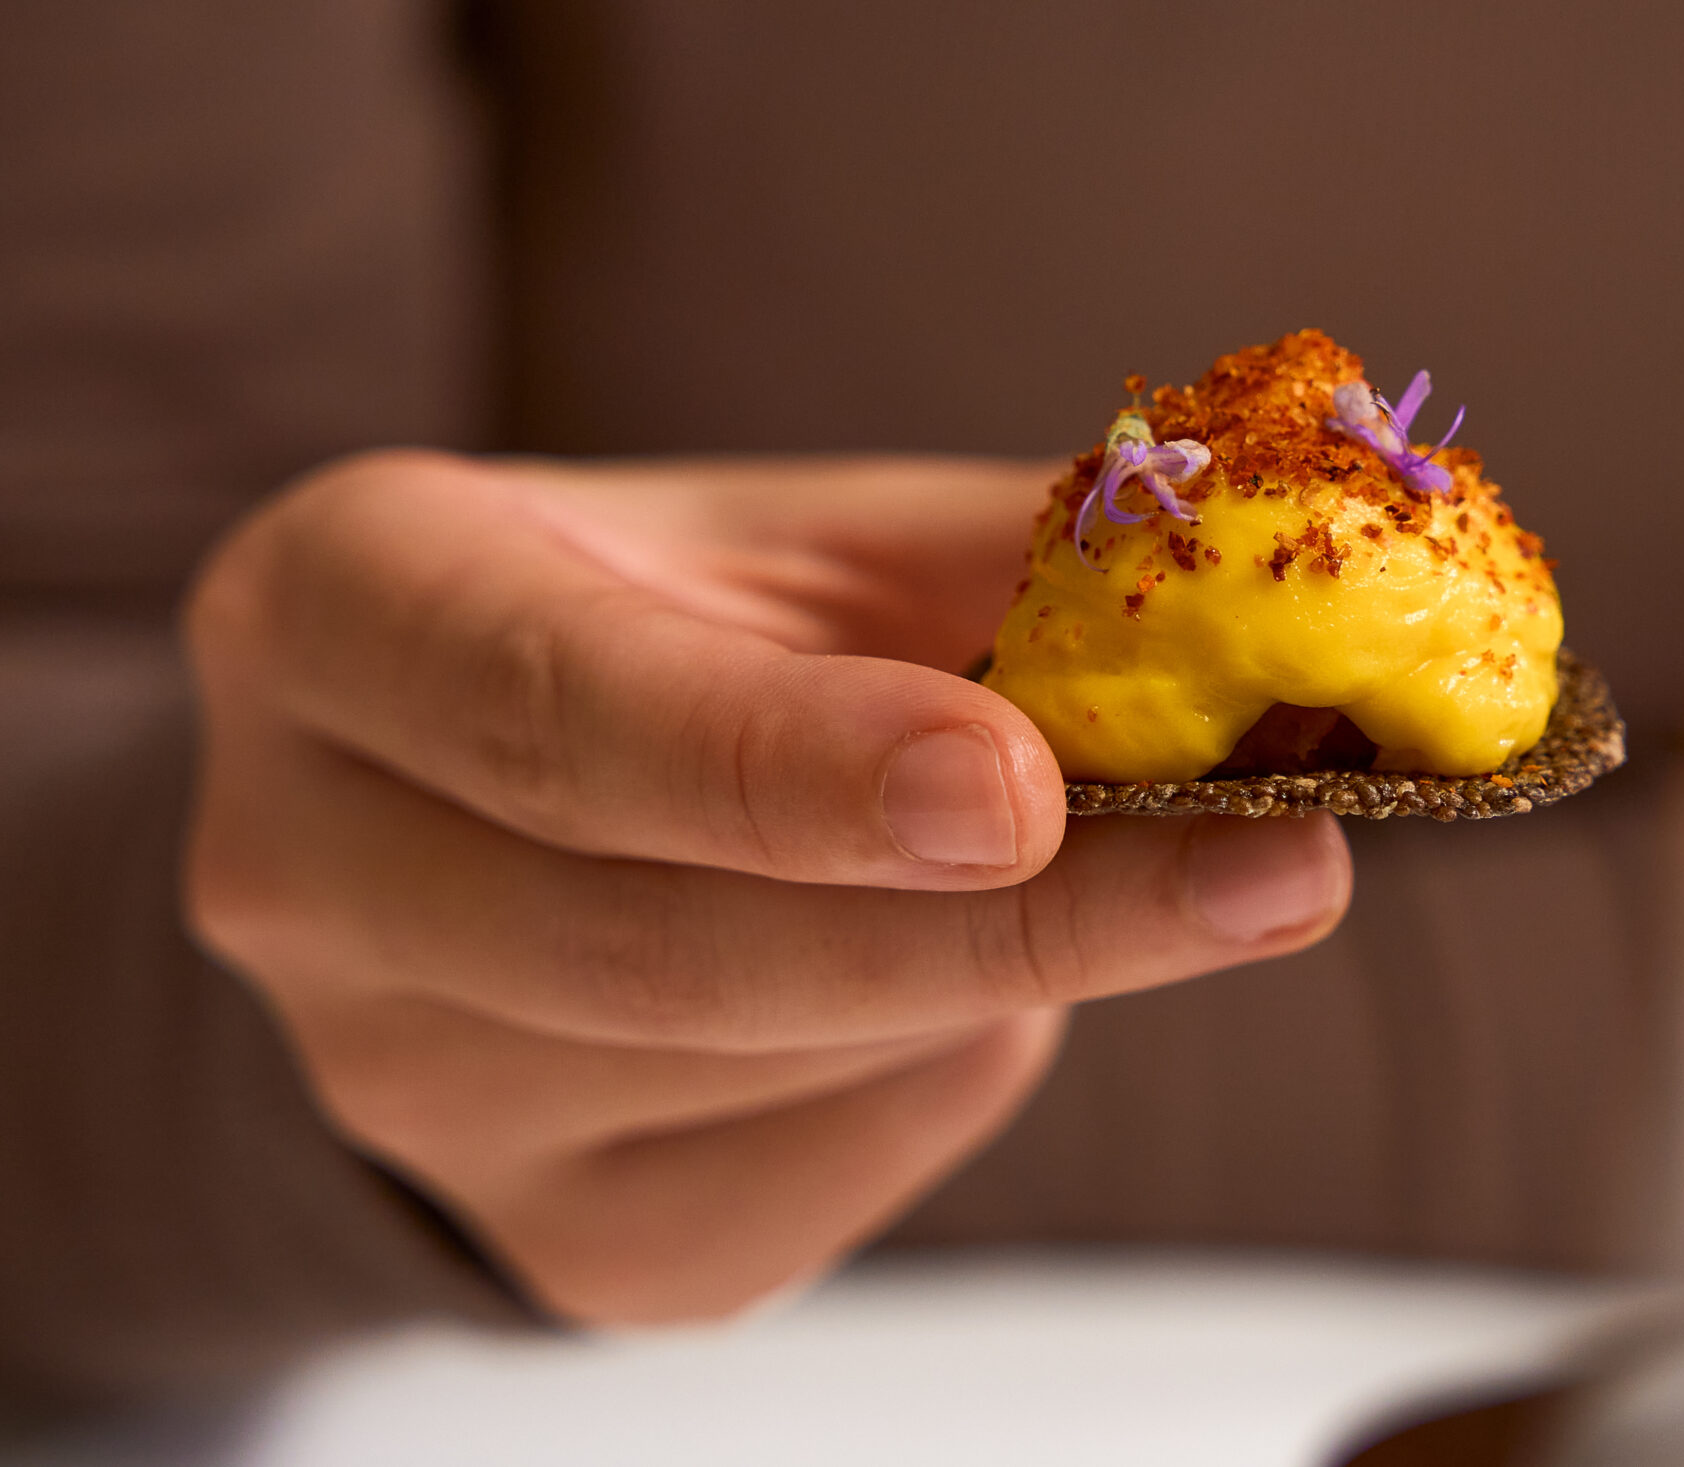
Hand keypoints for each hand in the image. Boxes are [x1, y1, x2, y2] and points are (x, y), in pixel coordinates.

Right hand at [182, 451, 1350, 1324]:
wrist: (515, 815)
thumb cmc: (688, 631)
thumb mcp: (808, 545)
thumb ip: (1006, 551)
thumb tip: (1275, 576)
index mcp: (344, 615)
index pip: (551, 707)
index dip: (789, 762)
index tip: (1025, 783)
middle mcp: (310, 866)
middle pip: (663, 942)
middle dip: (996, 920)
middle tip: (1275, 867)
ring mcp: (403, 1086)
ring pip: (762, 1072)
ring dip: (995, 978)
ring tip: (1110, 868)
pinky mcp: (544, 1236)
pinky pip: (808, 1183)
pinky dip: (950, 1071)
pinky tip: (969, 983)